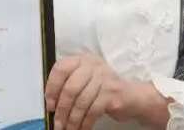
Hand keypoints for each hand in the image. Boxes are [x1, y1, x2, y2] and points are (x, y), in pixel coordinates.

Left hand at [45, 53, 165, 129]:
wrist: (134, 96)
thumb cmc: (104, 90)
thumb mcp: (86, 80)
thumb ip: (69, 84)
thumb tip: (51, 102)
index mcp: (82, 60)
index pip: (61, 68)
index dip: (52, 87)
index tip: (49, 104)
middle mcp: (93, 66)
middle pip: (70, 88)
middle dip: (62, 109)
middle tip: (57, 122)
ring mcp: (104, 78)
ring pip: (81, 102)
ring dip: (72, 120)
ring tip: (67, 129)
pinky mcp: (112, 93)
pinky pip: (93, 111)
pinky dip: (85, 123)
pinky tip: (81, 128)